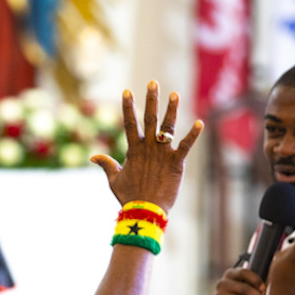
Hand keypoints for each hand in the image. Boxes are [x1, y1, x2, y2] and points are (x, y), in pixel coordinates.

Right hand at [92, 80, 203, 212]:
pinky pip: (186, 146)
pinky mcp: (176, 163)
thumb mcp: (114, 180)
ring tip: (174, 94)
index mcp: (133, 150)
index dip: (128, 107)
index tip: (127, 90)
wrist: (145, 212)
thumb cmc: (129, 197)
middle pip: (150, 119)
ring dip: (172, 110)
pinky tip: (200, 123)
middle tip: (153, 82)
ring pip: (167, 127)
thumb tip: (93, 156)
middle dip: (151, 100)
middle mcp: (148, 148)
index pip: (129, 123)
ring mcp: (163, 154)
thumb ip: (106, 165)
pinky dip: (193, 135)